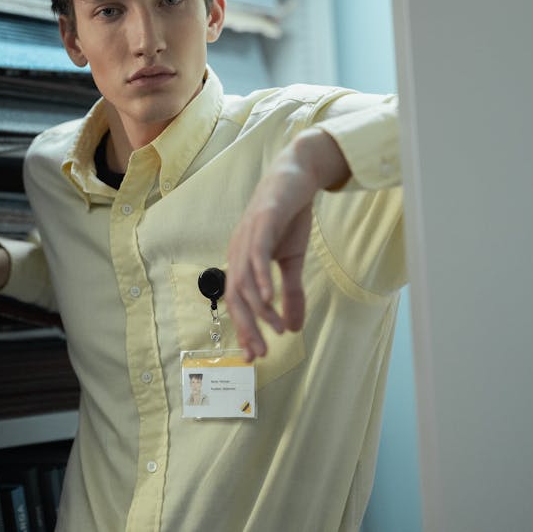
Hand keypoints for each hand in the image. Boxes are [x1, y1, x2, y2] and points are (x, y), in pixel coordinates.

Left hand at [225, 129, 348, 360]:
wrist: (298, 176)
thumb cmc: (290, 215)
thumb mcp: (293, 259)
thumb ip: (291, 292)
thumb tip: (293, 329)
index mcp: (241, 259)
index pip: (236, 301)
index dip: (244, 328)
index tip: (255, 356)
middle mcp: (238, 249)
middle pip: (234, 296)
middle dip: (247, 327)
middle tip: (262, 352)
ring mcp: (248, 235)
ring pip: (244, 279)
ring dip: (259, 308)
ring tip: (276, 329)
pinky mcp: (262, 221)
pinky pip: (257, 254)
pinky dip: (260, 277)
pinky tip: (269, 297)